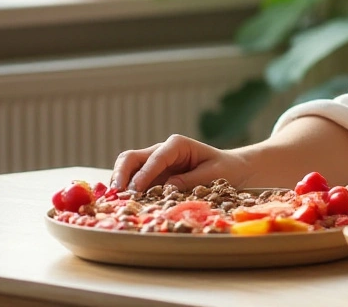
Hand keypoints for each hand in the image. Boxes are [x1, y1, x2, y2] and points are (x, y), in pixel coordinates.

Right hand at [110, 134, 252, 193]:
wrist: (233, 170)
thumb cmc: (226, 170)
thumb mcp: (214, 175)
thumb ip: (190, 180)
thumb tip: (167, 186)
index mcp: (177, 145)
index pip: (155, 158)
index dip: (143, 174)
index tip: (135, 190)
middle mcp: (162, 151)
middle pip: (132, 157)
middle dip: (121, 173)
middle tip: (116, 193)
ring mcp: (155, 164)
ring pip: (128, 167)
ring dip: (119, 181)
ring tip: (114, 199)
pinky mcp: (153, 177)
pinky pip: (134, 180)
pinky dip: (125, 189)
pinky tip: (121, 202)